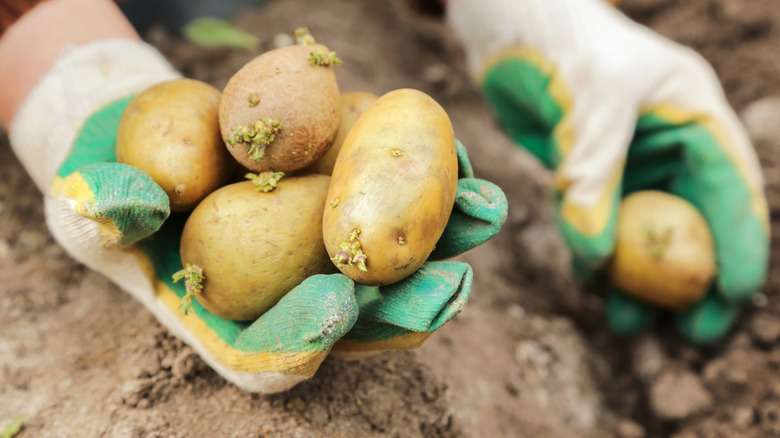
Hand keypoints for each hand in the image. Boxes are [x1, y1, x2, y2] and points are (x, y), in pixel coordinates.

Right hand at [6, 36, 507, 391]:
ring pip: (389, 268)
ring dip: (442, 246)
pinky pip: (390, 209)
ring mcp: (320, 254)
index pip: (270, 352)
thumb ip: (108, 210)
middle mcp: (285, 294)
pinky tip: (465, 168)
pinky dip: (430, 193)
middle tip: (449, 284)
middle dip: (404, 306)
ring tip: (482, 215)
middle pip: (354, 321)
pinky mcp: (342, 206)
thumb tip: (141, 209)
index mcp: (228, 320)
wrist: (150, 137)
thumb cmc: (117, 183)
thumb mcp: (93, 198)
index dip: (304, 336)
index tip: (338, 307)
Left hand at [447, 0, 768, 343]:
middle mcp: (667, 141)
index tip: (732, 298)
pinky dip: (597, 251)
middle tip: (690, 333)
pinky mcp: (586, 167)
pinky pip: (599, 218)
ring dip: (638, 274)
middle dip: (691, 277)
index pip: (732, 190)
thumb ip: (595, 178)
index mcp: (695, 116)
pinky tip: (590, 278)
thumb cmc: (562, 43)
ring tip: (628, 318)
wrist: (510, 25)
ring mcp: (627, 157)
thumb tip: (595, 258)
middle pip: (693, 220)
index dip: (738, 247)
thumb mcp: (590, 104)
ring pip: (643, 227)